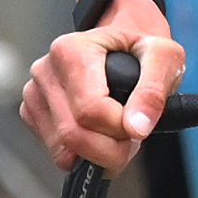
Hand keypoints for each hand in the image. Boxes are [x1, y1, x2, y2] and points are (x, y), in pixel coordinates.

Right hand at [21, 5, 177, 167]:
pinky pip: (56, 151)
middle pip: (73, 136)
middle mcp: (46, 71)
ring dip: (97, 153)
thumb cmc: (140, 49)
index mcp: (71, 51)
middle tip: (130, 137)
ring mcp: (34, 93)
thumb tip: (136, 126)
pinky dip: (82, 152)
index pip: (91, 111)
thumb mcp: (164, 58)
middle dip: (110, 150)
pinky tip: (97, 130)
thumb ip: (154, 91)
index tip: (138, 124)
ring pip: (62, 150)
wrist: (122, 44)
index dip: (121, 129)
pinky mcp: (32, 113)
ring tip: (116, 130)